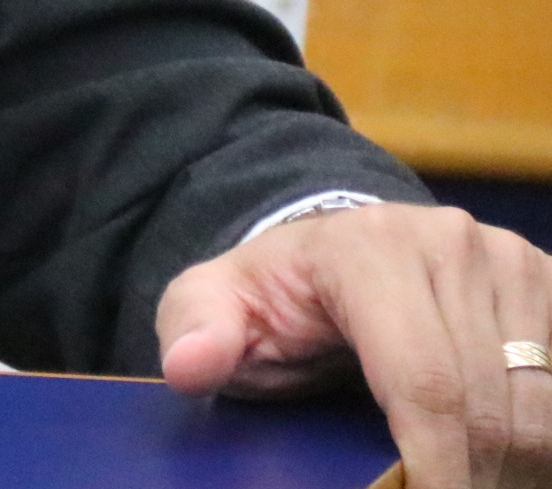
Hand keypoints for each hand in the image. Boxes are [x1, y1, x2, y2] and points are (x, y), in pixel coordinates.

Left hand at [158, 202, 551, 488]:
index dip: (437, 463)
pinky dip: (540, 437)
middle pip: (489, 402)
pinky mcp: (546, 285)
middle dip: (475, 477)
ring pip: (541, 400)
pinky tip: (505, 466)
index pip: (423, 380)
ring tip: (472, 486)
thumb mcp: (216, 304)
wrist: (332, 249)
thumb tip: (190, 366)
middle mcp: (450, 243)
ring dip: (516, 467)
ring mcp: (509, 261)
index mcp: (368, 249)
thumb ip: (195, 331)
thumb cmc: (275, 293)